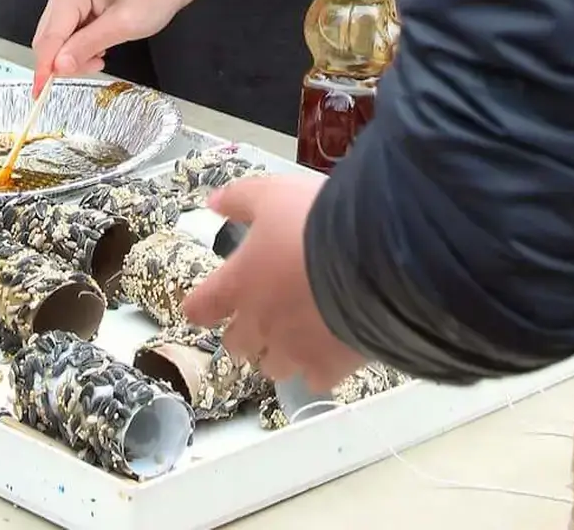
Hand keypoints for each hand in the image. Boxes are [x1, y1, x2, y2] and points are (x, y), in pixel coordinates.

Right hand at [32, 0, 197, 84]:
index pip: (49, 36)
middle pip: (48, 37)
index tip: (40, 93)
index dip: (44, 67)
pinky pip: (68, 31)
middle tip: (94, 69)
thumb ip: (87, 45)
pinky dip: (80, 46)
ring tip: (103, 55)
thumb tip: (59, 66)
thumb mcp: (123, 25)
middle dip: (64, 61)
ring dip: (74, 54)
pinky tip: (100, 46)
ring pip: (57, 37)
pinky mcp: (77, 0)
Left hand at [183, 177, 366, 394]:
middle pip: (235, 344)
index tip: (206, 304)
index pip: (201, 307)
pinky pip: (313, 379)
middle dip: (245, 332)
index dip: (201, 306)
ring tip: (299, 334)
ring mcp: (292, 350)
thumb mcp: (272, 194)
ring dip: (279, 353)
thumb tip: (213, 203)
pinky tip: (330, 349)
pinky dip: (318, 367)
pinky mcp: (328, 368)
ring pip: (272, 367)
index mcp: (238, 283)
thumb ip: (239, 200)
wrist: (372, 258)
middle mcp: (258, 323)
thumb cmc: (314, 222)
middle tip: (263, 314)